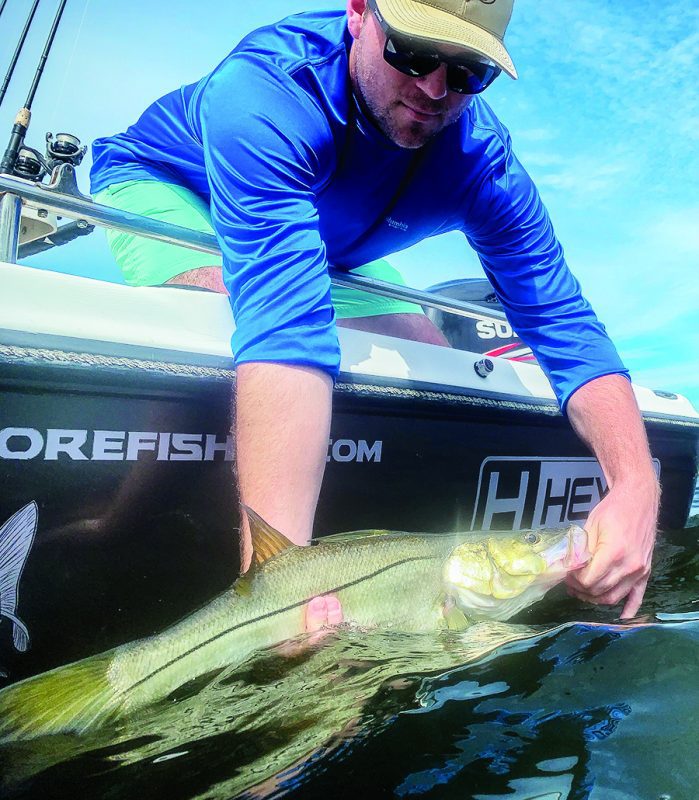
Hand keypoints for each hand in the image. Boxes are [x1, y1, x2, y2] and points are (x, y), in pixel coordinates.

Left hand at [566, 478, 658, 617]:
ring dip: (595, 598)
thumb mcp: (590, 527)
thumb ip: (580, 550)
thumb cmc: (612, 509)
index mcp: (614, 552)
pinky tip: (621, 617)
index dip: (573, 580)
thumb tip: (566, 567)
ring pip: (614, 596)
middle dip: (581, 589)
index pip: (589, 580)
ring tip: (582, 591)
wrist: (638, 499)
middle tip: (570, 582)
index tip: (566, 573)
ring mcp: (640, 570)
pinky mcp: (646, 571)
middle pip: (600, 590)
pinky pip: (638, 595)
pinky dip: (629, 608)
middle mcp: (629, 565)